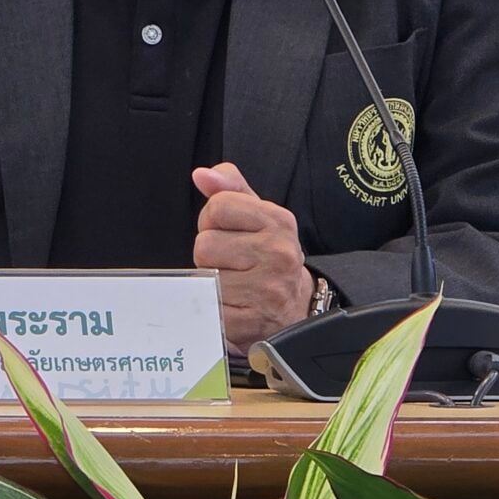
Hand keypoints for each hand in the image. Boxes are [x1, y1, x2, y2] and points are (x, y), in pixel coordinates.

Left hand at [192, 161, 313, 353]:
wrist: (295, 308)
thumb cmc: (268, 255)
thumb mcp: (258, 215)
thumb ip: (230, 187)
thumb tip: (202, 175)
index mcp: (279, 222)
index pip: (217, 206)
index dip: (213, 220)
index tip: (229, 233)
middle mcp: (279, 255)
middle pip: (205, 244)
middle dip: (210, 253)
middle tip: (231, 262)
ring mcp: (267, 292)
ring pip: (203, 276)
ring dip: (210, 281)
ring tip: (234, 282)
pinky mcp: (250, 323)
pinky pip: (207, 307)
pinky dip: (213, 307)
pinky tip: (233, 304)